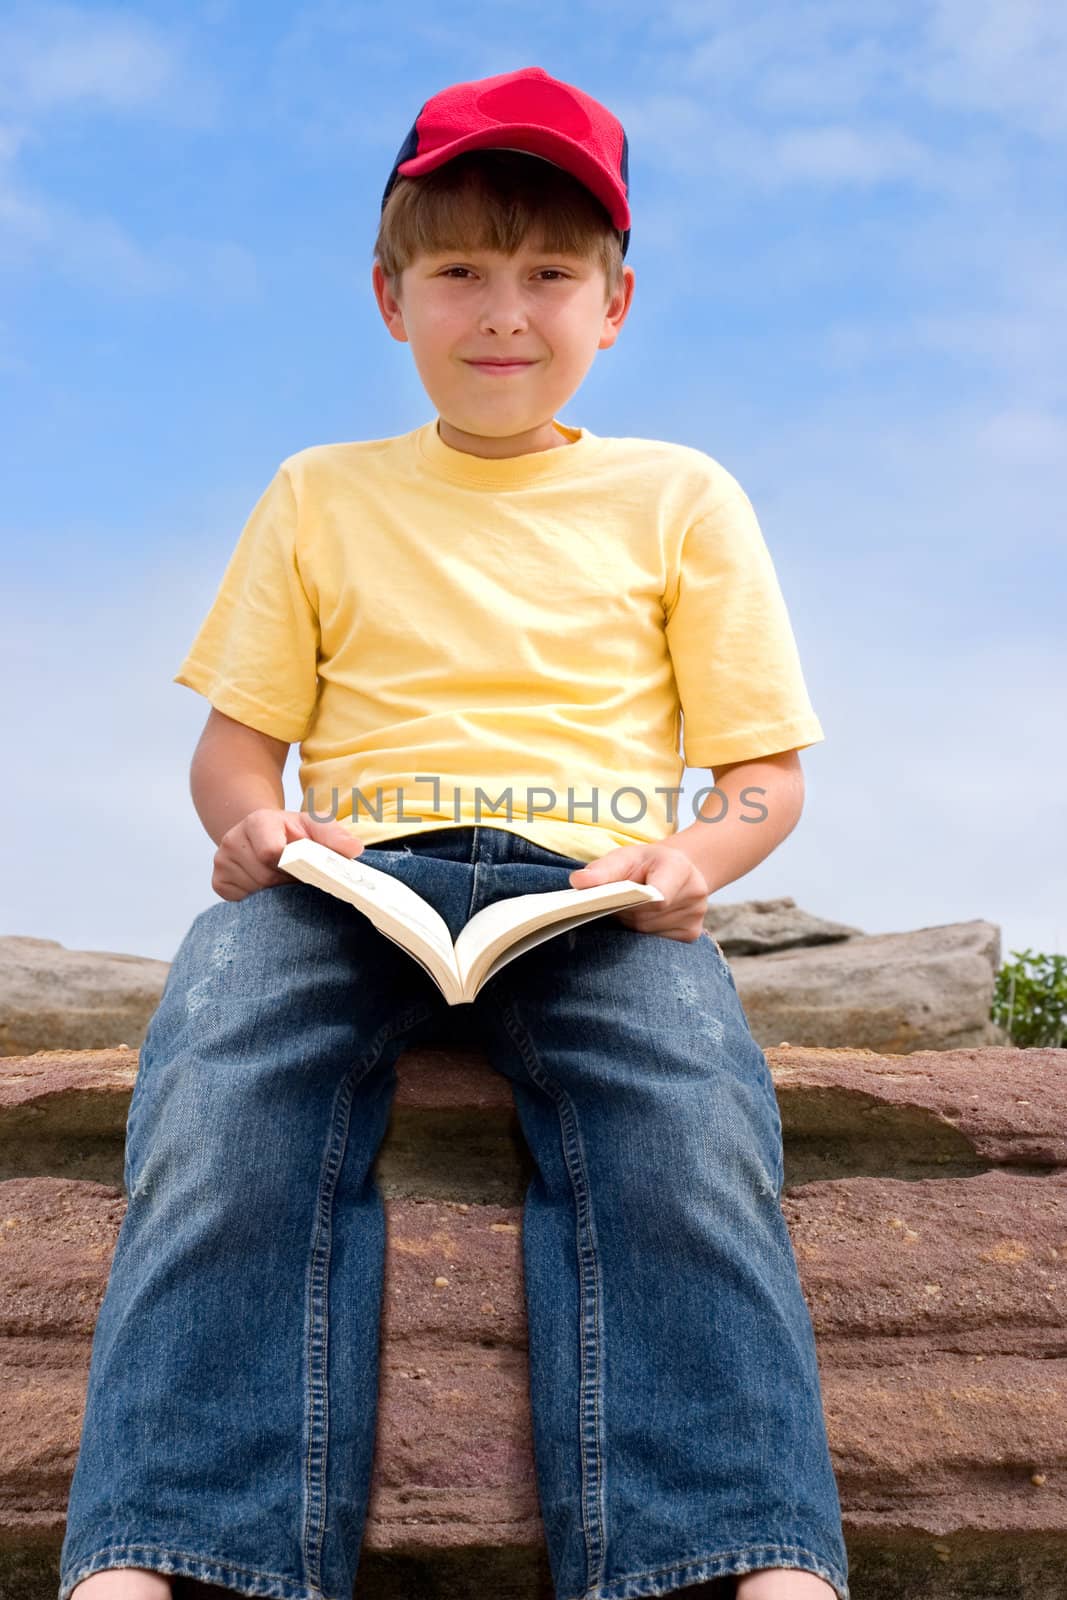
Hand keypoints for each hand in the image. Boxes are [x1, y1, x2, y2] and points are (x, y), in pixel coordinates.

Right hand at [213, 807, 363, 901]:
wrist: (261, 832)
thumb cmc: (293, 831)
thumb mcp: (315, 825)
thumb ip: (334, 836)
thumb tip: (354, 850)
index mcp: (258, 822)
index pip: (270, 851)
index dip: (292, 865)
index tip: (305, 868)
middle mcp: (233, 840)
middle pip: (265, 876)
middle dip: (287, 882)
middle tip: (299, 879)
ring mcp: (222, 862)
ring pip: (255, 892)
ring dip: (275, 894)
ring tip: (284, 882)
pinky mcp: (218, 882)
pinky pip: (242, 902)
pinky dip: (260, 900)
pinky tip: (268, 888)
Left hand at [569, 843, 709, 941]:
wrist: (675, 869)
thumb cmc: (646, 863)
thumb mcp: (625, 856)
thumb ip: (602, 869)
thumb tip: (578, 882)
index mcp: (679, 867)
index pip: (658, 894)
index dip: (633, 901)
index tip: (612, 901)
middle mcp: (695, 892)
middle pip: (646, 917)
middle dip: (623, 913)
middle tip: (612, 904)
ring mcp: (695, 917)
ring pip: (648, 933)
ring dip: (630, 926)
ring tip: (628, 909)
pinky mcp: (692, 935)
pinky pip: (657, 945)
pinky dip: (642, 936)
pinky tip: (641, 920)